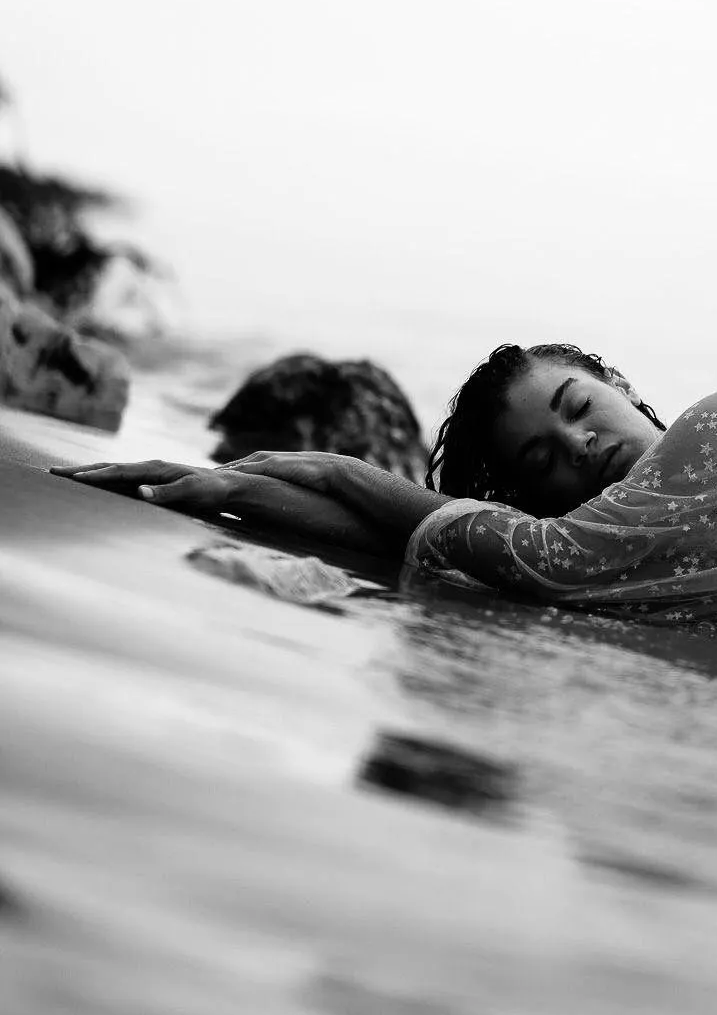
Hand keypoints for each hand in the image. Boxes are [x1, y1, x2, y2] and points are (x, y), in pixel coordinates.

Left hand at [51, 458, 388, 552]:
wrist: (357, 495)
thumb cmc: (315, 515)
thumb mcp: (266, 526)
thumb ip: (239, 527)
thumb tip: (218, 545)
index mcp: (218, 488)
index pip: (161, 481)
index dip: (123, 483)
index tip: (84, 488)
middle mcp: (219, 476)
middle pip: (151, 470)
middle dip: (105, 473)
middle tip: (62, 477)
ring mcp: (232, 477)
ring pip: (167, 474)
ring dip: (124, 477)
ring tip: (86, 481)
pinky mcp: (248, 487)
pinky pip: (203, 489)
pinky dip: (173, 494)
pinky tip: (145, 499)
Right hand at [52, 458, 255, 514]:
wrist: (230, 485)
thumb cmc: (212, 491)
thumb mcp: (192, 493)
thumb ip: (168, 493)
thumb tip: (139, 492)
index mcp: (155, 468)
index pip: (118, 471)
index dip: (94, 475)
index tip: (72, 478)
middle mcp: (150, 466)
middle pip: (109, 466)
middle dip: (81, 470)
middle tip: (52, 472)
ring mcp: (150, 472)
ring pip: (113, 471)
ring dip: (89, 473)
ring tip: (66, 477)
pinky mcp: (153, 480)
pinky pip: (122, 478)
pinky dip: (104, 479)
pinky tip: (96, 486)